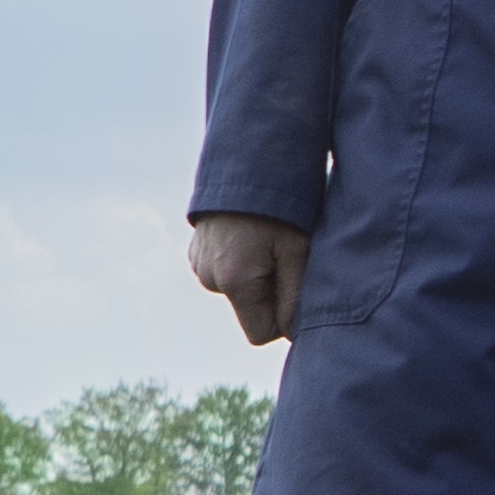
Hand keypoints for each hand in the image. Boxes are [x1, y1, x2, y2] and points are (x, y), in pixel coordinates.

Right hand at [189, 213, 308, 345]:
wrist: (245, 161)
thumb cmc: (279, 205)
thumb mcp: (297, 250)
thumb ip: (296, 298)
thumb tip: (292, 332)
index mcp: (233, 282)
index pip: (261, 334)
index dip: (284, 318)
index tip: (297, 286)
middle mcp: (209, 279)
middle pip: (250, 311)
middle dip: (271, 293)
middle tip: (285, 255)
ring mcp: (198, 264)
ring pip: (239, 290)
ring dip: (257, 276)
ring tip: (268, 240)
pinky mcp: (196, 251)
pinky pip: (225, 272)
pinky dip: (241, 261)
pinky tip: (250, 235)